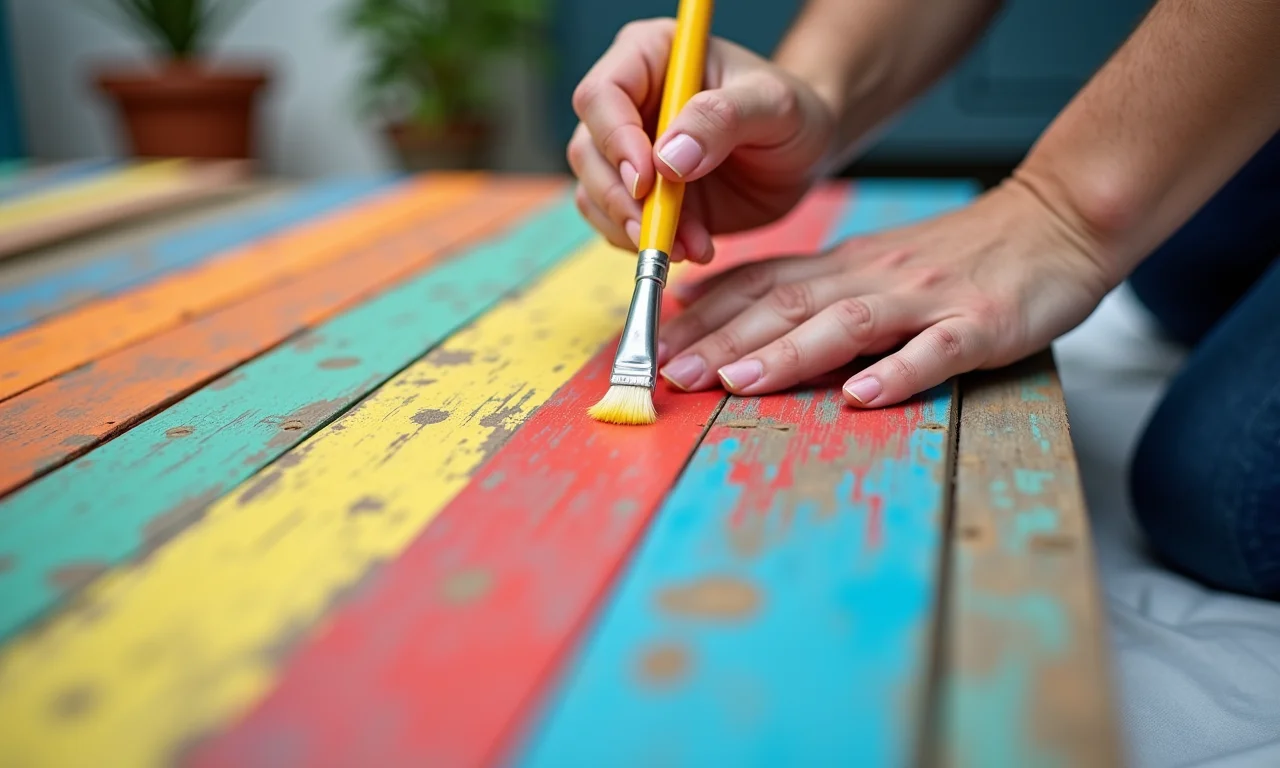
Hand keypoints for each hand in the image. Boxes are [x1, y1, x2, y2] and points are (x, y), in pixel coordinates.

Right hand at [567, 18, 835, 262]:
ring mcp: (628, 152)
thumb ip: (723, 118)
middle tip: (660, 230)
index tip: (646, 180)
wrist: (801, 155)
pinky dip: (651, 244)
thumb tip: (668, 159)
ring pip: (594, 194)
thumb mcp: (774, 105)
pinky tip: (694, 246)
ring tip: (692, 244)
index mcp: (649, 56)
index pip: (602, 94)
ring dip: (636, 229)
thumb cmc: (790, 113)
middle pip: (587, 151)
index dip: (614, 139)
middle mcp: (627, 103)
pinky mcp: (637, 196)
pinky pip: (618, 225)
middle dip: (620, 198)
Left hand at [655, 179, 1114, 405]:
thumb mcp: (872, 262)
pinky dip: (897, 372)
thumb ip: (807, 286)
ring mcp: (926, 299)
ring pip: (847, 323)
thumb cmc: (958, 254)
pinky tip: (862, 396)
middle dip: (722, 339)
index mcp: (846, 267)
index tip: (653, 342)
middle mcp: (874, 277)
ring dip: (788, 354)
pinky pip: (936, 349)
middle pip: (787, 305)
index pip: (761, 284)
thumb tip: (722, 308)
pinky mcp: (981, 324)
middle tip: (668, 371)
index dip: (705, 314)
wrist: (1056, 221)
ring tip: (736, 382)